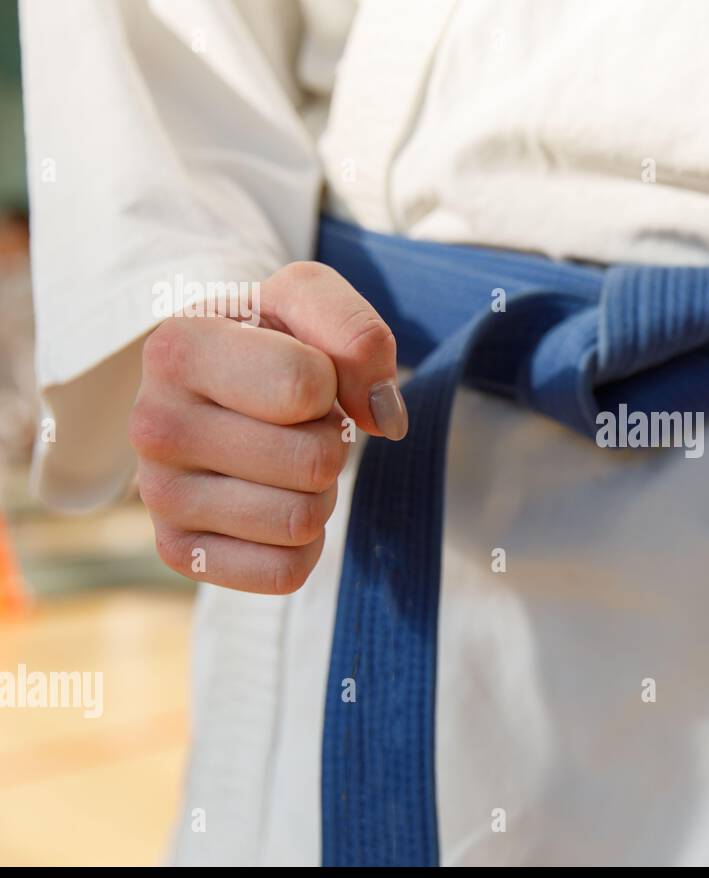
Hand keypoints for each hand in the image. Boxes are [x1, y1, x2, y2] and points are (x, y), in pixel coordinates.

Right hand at [128, 261, 406, 593]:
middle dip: (330, 441)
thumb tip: (384, 419)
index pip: (304, 387)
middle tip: (297, 423)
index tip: (302, 371)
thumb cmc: (269, 339)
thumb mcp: (307, 299)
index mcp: (175, 349)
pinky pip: (285, 572)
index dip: (330, 381)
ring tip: (283, 458)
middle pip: (314, 462)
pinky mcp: (179, 552)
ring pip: (303, 522)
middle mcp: (151, 424)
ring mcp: (158, 496)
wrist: (217, 387)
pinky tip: (272, 503)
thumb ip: (356, 332)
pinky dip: (304, 545)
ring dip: (319, 492)